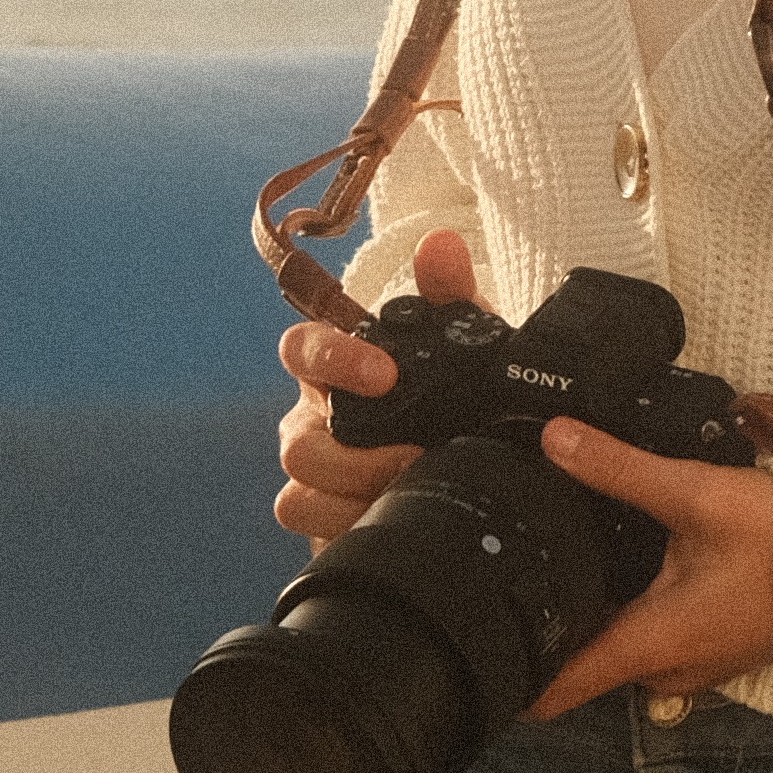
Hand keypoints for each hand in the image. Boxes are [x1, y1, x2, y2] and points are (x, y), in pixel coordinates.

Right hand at [272, 229, 479, 544]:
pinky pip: (313, 527)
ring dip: (354, 495)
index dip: (332, 359)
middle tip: (416, 456)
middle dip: (354, 455)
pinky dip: (350, 525)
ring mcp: (315, 472)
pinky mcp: (325, 517)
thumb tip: (440, 245)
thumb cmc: (454, 384)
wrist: (478, 448)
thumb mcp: (462, 339)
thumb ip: (450, 291)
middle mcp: (314, 418)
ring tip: (410, 490)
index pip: (301, 349)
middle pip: (294, 442)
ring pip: (297, 491)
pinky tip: (394, 518)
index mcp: (336, 365)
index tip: (384, 373)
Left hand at [518, 415, 772, 720]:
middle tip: (504, 574)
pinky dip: (631, 609)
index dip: (507, 679)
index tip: (469, 656)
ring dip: (592, 614)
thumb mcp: (697, 496)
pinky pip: (653, 638)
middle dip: (547, 626)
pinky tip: (624, 563)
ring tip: (557, 559)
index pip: (556, 690)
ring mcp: (693, 665)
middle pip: (580, 663)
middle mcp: (666, 670)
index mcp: (651, 645)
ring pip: (618, 648)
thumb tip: (554, 439)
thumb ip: (620, 469)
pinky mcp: (713, 647)